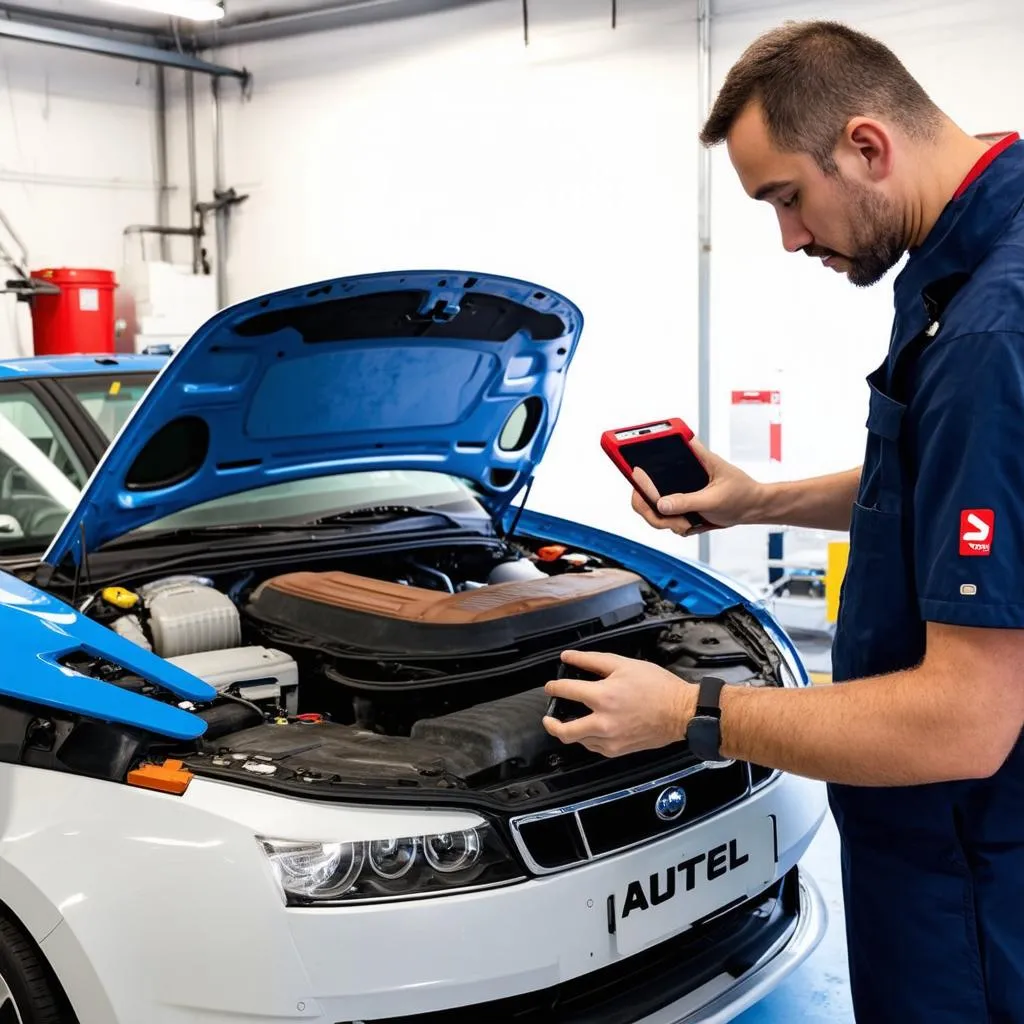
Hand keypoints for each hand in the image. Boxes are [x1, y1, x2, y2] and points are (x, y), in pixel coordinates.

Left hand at [542, 650, 696, 756]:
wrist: (681, 712)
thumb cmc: (656, 686)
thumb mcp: (624, 664)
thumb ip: (592, 660)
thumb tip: (569, 657)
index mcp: (603, 697)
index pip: (566, 691)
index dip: (554, 687)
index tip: (551, 687)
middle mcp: (603, 722)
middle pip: (564, 730)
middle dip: (550, 723)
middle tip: (548, 716)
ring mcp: (610, 740)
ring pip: (578, 741)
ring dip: (569, 731)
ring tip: (569, 721)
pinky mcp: (618, 751)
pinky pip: (593, 747)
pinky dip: (587, 738)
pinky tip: (590, 729)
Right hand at [630, 439, 764, 537]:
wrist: (752, 507)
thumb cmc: (740, 492)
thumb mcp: (715, 498)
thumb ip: (688, 501)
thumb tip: (661, 505)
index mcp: (685, 459)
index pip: (652, 462)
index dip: (641, 471)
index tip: (637, 475)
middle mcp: (675, 474)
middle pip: (643, 493)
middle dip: (654, 511)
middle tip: (676, 520)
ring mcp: (675, 491)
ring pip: (652, 510)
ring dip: (667, 522)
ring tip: (689, 524)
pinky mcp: (678, 505)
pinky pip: (664, 519)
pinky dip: (675, 526)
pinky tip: (692, 524)